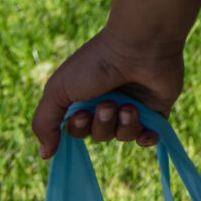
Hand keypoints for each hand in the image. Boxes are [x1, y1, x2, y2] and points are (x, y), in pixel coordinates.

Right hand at [31, 32, 185, 158]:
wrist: (139, 46)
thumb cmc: (96, 64)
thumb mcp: (57, 90)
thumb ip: (44, 123)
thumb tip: (45, 154)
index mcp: (85, 98)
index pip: (77, 130)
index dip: (79, 128)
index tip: (83, 114)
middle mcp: (109, 102)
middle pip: (100, 134)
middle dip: (102, 124)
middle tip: (108, 104)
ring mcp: (134, 105)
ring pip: (124, 136)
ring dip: (125, 125)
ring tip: (129, 106)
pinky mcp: (156, 108)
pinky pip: (150, 136)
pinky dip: (147, 138)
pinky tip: (146, 132)